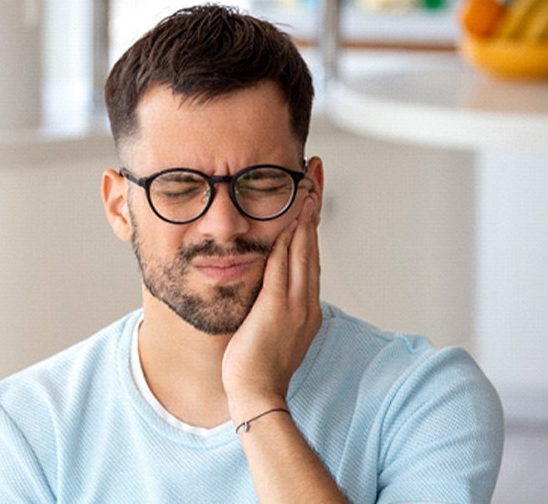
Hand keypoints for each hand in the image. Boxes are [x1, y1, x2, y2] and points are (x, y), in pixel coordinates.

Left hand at [222, 191, 321, 420]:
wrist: (257, 393)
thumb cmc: (259, 364)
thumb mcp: (274, 329)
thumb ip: (276, 304)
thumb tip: (269, 286)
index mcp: (306, 307)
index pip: (310, 257)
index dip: (312, 226)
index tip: (311, 199)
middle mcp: (306, 302)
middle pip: (312, 247)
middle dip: (314, 210)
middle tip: (315, 179)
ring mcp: (296, 304)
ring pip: (303, 252)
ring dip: (305, 218)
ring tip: (307, 188)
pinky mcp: (278, 308)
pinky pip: (283, 267)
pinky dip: (289, 240)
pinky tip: (290, 219)